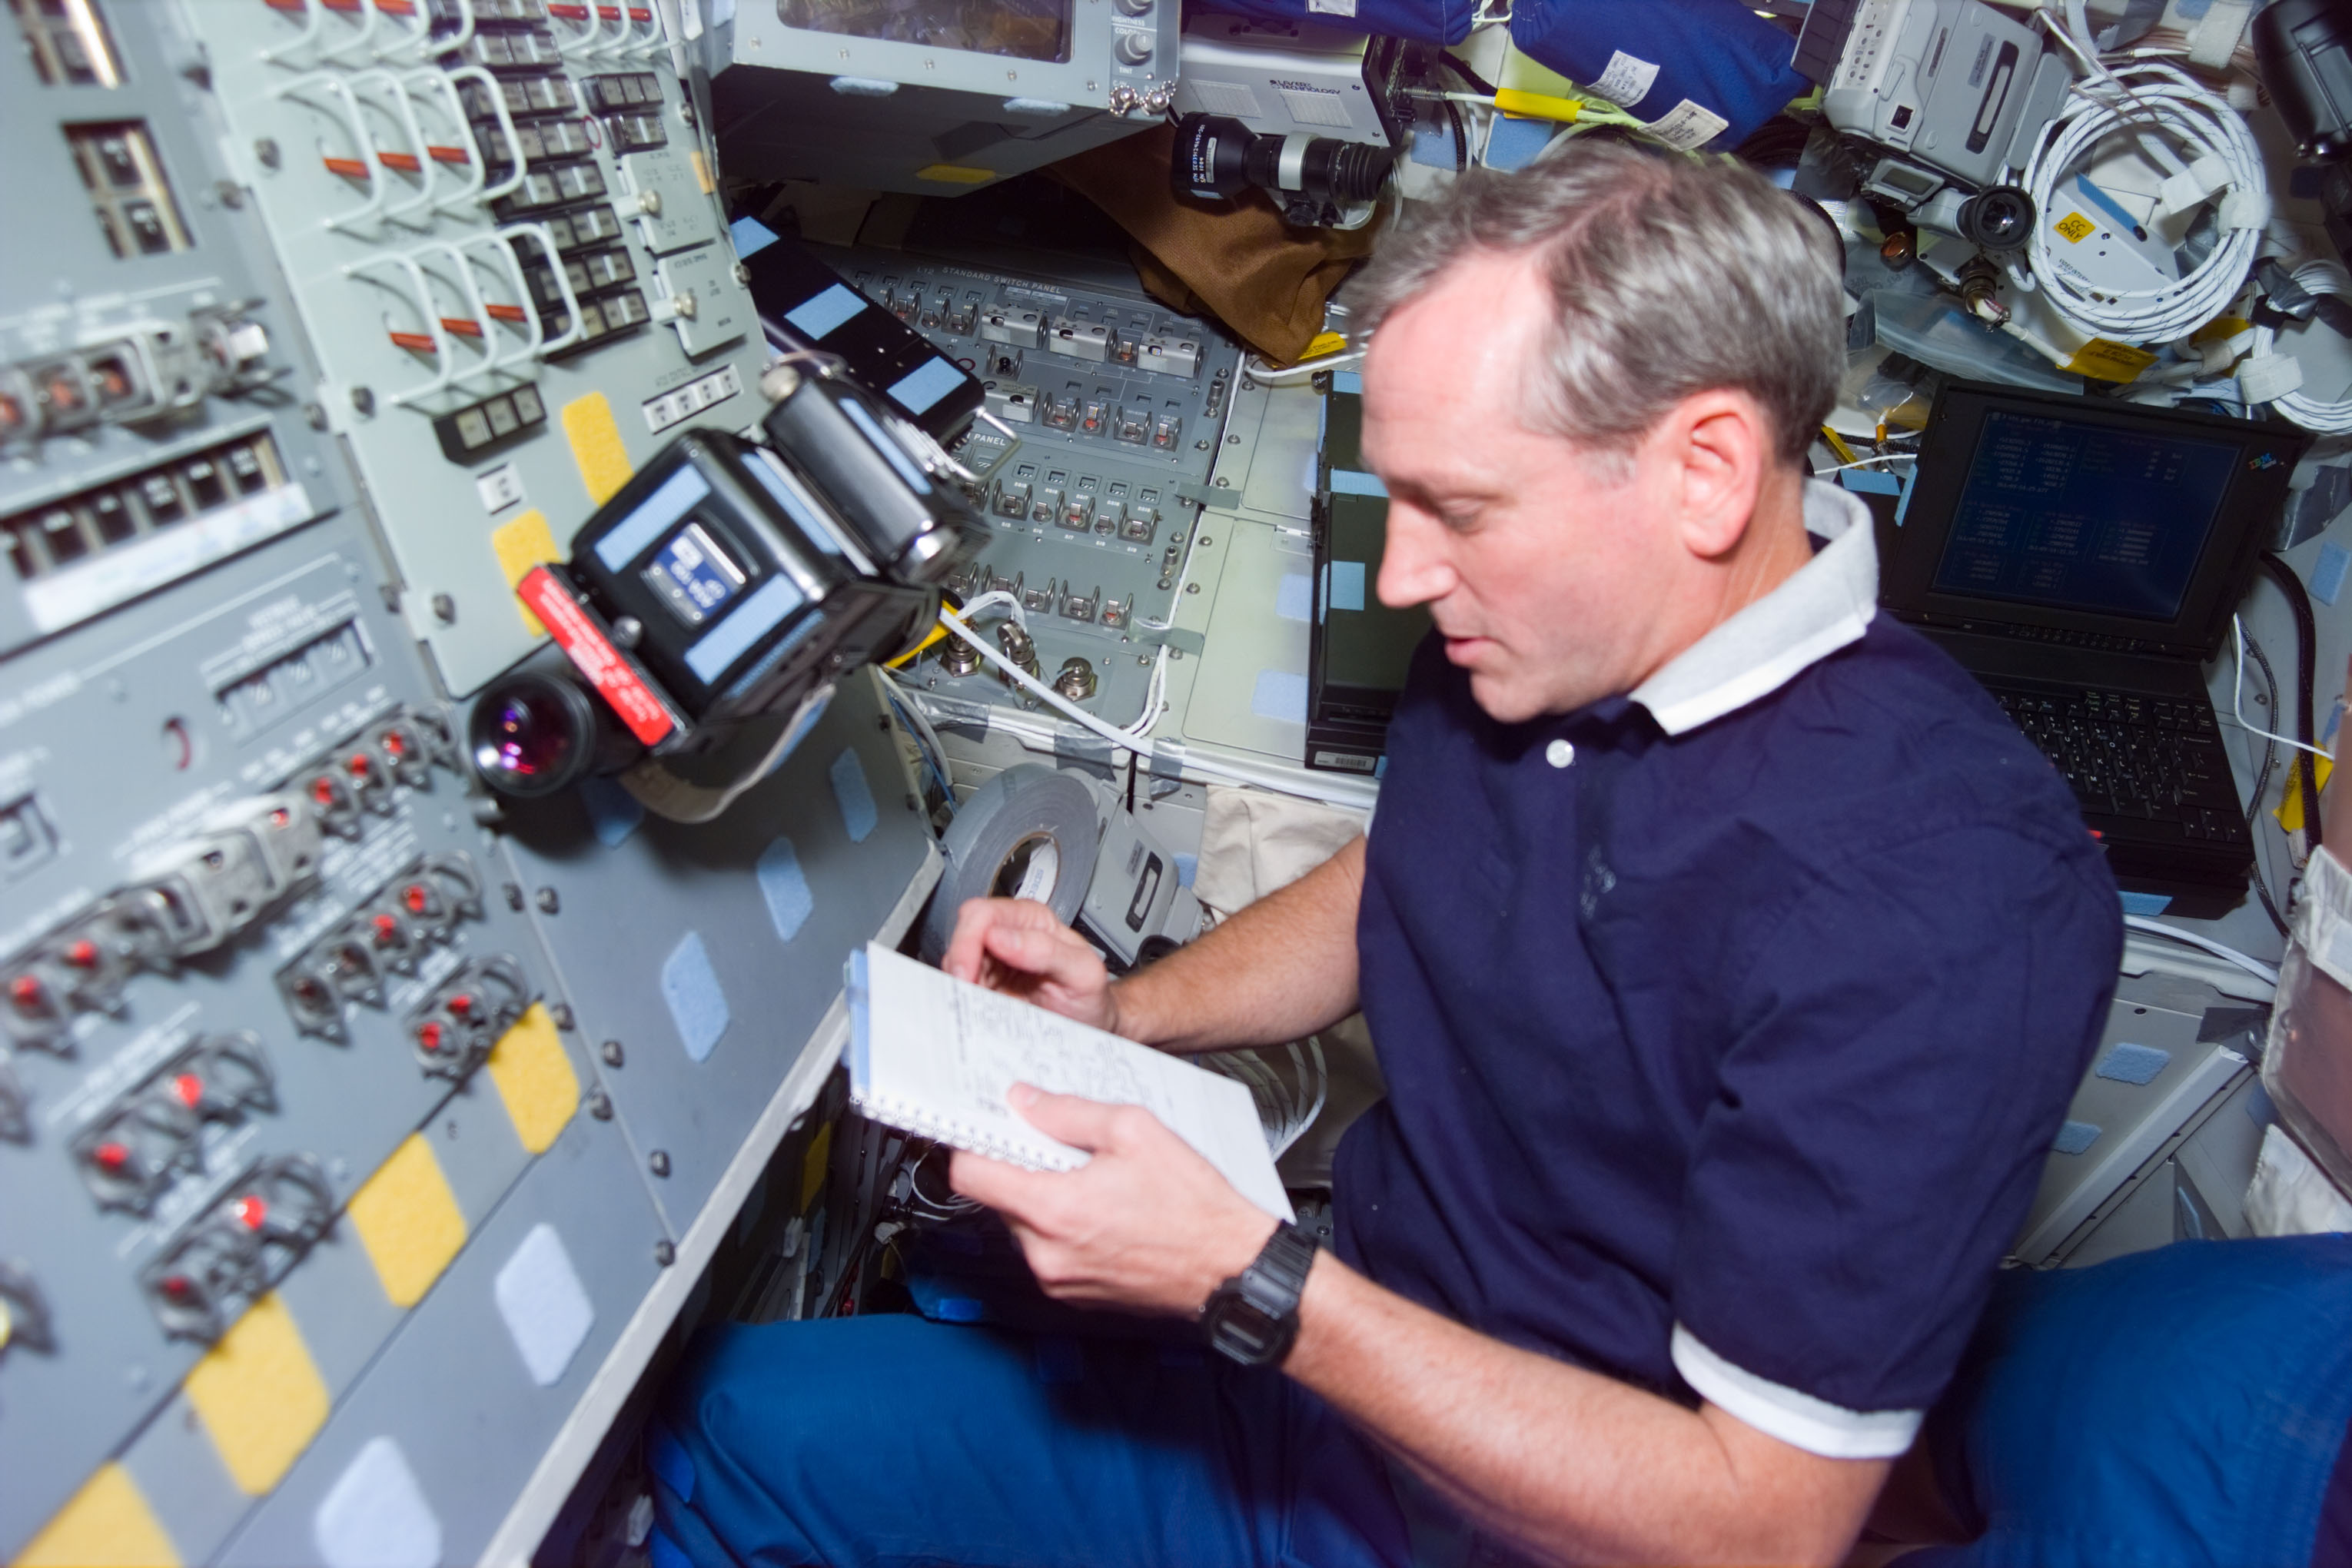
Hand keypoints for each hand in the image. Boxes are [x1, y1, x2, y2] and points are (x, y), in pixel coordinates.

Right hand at [940, 897, 1119, 1033]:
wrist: (1092, 1028)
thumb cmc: (1091, 997)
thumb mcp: (1083, 973)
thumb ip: (1046, 950)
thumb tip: (1000, 936)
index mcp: (1031, 920)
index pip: (982, 914)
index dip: (967, 942)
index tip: (967, 974)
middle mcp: (1007, 936)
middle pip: (960, 937)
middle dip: (958, 967)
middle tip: (969, 995)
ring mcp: (992, 963)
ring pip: (953, 965)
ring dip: (959, 988)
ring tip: (982, 1007)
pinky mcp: (984, 989)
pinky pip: (958, 991)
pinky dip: (961, 1002)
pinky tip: (978, 1012)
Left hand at [950, 1085, 1278, 1316]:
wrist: (1233, 1269)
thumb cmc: (1195, 1207)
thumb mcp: (1136, 1131)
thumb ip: (1069, 1114)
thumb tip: (1025, 1102)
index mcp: (1053, 1210)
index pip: (971, 1175)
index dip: (973, 1143)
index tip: (987, 1127)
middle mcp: (1045, 1254)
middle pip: (999, 1199)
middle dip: (1022, 1168)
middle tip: (1059, 1145)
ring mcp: (1060, 1280)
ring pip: (1024, 1226)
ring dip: (1045, 1198)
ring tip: (1094, 1178)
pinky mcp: (1077, 1295)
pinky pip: (1050, 1251)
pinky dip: (1065, 1227)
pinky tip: (1106, 1208)